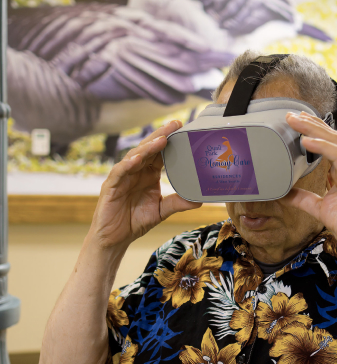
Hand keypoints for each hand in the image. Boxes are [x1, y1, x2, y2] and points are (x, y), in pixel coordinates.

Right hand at [89, 120, 201, 250]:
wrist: (115, 239)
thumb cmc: (135, 221)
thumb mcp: (161, 210)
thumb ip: (178, 203)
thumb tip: (199, 200)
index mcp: (148, 174)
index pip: (160, 153)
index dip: (170, 140)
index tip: (183, 128)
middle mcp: (136, 171)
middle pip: (148, 149)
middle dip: (161, 135)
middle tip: (175, 124)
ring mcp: (122, 177)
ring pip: (134, 156)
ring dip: (147, 147)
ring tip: (161, 139)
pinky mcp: (111, 186)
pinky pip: (119, 172)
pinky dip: (127, 165)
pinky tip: (137, 159)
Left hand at [284, 112, 336, 292]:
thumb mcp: (321, 210)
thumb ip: (304, 200)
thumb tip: (284, 193)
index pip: (328, 145)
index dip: (313, 131)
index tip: (295, 122)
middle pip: (331, 138)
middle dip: (311, 124)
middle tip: (291, 114)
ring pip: (335, 142)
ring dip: (314, 129)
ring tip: (296, 121)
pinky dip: (323, 147)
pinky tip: (307, 141)